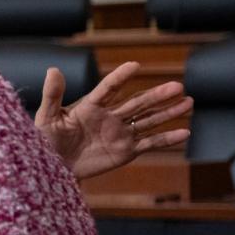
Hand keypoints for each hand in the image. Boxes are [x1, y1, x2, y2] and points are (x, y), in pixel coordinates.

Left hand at [34, 61, 192, 179]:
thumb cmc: (46, 141)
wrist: (53, 168)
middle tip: (178, 86)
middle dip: (157, 95)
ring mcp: (120, 134)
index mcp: (90, 106)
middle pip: (137, 103)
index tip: (134, 65)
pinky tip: (184, 132)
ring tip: (188, 102)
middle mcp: (110, 117)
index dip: (121, 77)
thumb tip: (53, 69)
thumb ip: (52, 95)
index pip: (109, 88)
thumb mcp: (47, 118)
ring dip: (168, 112)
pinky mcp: (125, 151)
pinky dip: (167, 139)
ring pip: (148, 120)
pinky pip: (149, 144)